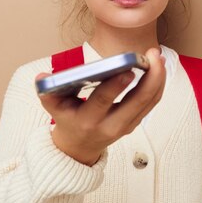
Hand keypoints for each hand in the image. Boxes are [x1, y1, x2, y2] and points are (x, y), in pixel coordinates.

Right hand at [37, 48, 165, 165]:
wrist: (78, 148)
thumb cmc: (67, 120)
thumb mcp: (53, 109)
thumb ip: (48, 92)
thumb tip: (43, 76)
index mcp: (87, 120)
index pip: (103, 101)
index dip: (116, 86)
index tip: (128, 69)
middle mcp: (110, 125)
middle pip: (136, 102)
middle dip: (149, 77)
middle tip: (152, 54)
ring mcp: (126, 126)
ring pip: (149, 101)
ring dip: (158, 78)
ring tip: (157, 55)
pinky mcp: (135, 122)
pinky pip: (151, 103)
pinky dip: (157, 84)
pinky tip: (158, 66)